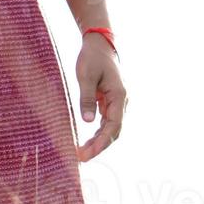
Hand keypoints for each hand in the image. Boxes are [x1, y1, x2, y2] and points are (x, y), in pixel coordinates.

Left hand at [75, 35, 126, 162]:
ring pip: (111, 129)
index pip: (113, 126)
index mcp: (119, 96)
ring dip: (99, 142)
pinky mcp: (110, 103)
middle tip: (81, 158)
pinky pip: (106, 123)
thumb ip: (87, 98)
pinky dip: (98, 134)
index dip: (101, 142)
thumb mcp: (85, 76)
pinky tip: (87, 142)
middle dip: (99, 146)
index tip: (88, 154)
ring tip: (82, 154)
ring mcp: (117, 103)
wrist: (99, 45)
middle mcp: (122, 102)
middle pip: (114, 131)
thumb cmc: (91, 58)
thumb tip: (87, 122)